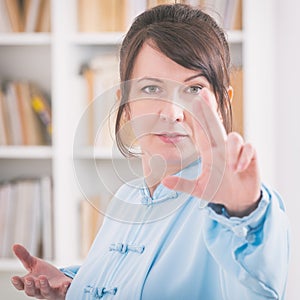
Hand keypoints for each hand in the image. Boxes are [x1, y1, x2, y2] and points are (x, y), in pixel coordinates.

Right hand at [11, 244, 71, 298]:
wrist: (59, 281)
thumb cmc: (44, 273)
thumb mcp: (34, 263)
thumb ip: (24, 256)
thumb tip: (14, 245)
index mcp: (30, 284)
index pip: (21, 285)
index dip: (17, 282)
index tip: (14, 277)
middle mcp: (38, 290)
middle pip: (31, 291)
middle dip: (30, 285)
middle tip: (29, 278)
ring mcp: (50, 292)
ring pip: (46, 291)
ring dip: (44, 285)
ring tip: (43, 277)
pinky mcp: (62, 291)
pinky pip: (63, 291)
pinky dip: (64, 288)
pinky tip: (66, 283)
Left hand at [163, 88, 260, 216]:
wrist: (238, 199)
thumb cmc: (219, 190)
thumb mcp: (199, 189)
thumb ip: (183, 184)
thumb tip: (164, 181)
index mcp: (209, 152)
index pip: (202, 130)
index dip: (198, 116)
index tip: (194, 99)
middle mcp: (221, 147)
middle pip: (215, 124)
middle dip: (209, 109)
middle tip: (203, 92)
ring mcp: (236, 150)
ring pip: (234, 137)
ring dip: (232, 151)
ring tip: (231, 168)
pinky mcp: (250, 155)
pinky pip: (248, 148)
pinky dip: (244, 158)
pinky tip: (239, 168)